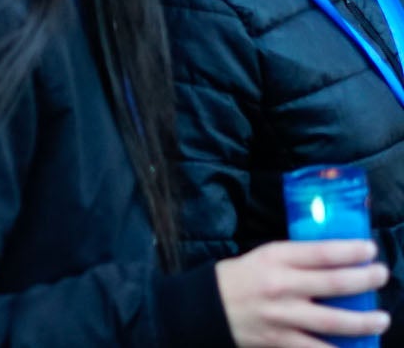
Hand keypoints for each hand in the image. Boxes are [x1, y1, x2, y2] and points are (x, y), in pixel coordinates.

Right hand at [216, 239, 390, 347]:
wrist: (204, 309)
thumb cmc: (238, 279)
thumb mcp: (262, 258)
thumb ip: (296, 259)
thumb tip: (338, 259)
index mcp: (274, 259)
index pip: (320, 252)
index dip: (350, 250)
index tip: (370, 249)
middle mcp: (280, 286)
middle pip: (334, 283)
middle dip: (365, 279)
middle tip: (382, 275)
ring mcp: (282, 316)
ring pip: (333, 321)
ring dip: (364, 321)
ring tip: (382, 319)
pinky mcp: (280, 341)